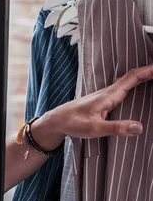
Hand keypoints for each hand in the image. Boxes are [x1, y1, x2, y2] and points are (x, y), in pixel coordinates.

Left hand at [33, 65, 152, 149]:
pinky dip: (134, 84)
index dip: (148, 71)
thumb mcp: (94, 128)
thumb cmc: (72, 123)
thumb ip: (116, 128)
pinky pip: (122, 89)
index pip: (131, 78)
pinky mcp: (103, 101)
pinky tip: (137, 87)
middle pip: (132, 77)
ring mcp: (105, 95)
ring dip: (142, 77)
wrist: (56, 121)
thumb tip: (139, 127)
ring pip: (127, 82)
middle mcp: (107, 92)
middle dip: (148, 72)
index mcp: (108, 96)